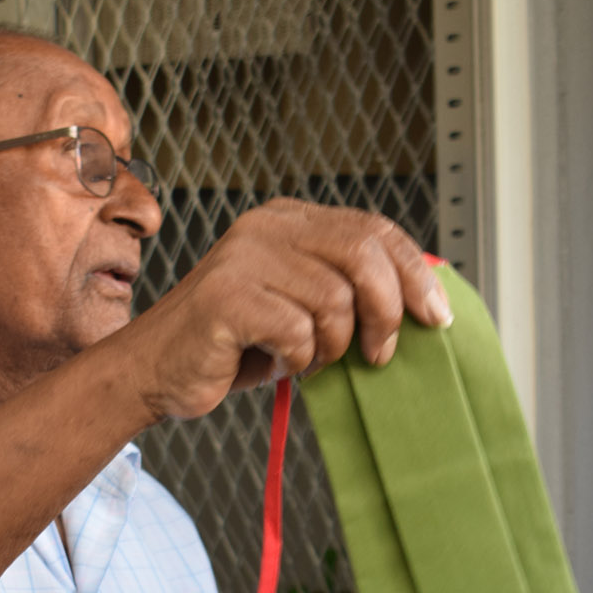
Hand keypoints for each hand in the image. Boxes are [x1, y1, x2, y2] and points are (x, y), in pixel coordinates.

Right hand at [122, 198, 452, 422]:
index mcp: (289, 221)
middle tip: (380, 355)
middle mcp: (267, 228)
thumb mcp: (300, 309)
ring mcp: (244, 258)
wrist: (155, 371)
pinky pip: (298, 331)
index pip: (375, 229)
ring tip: (305, 359)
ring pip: (334, 300)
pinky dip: (298, 359)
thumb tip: (424, 301)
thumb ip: (347, 291)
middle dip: (387, 312)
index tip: (436, 317)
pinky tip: (276, 362)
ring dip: (332, 346)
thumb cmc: (232, 346)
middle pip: (363, 255)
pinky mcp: (226, 296)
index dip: (416, 273)